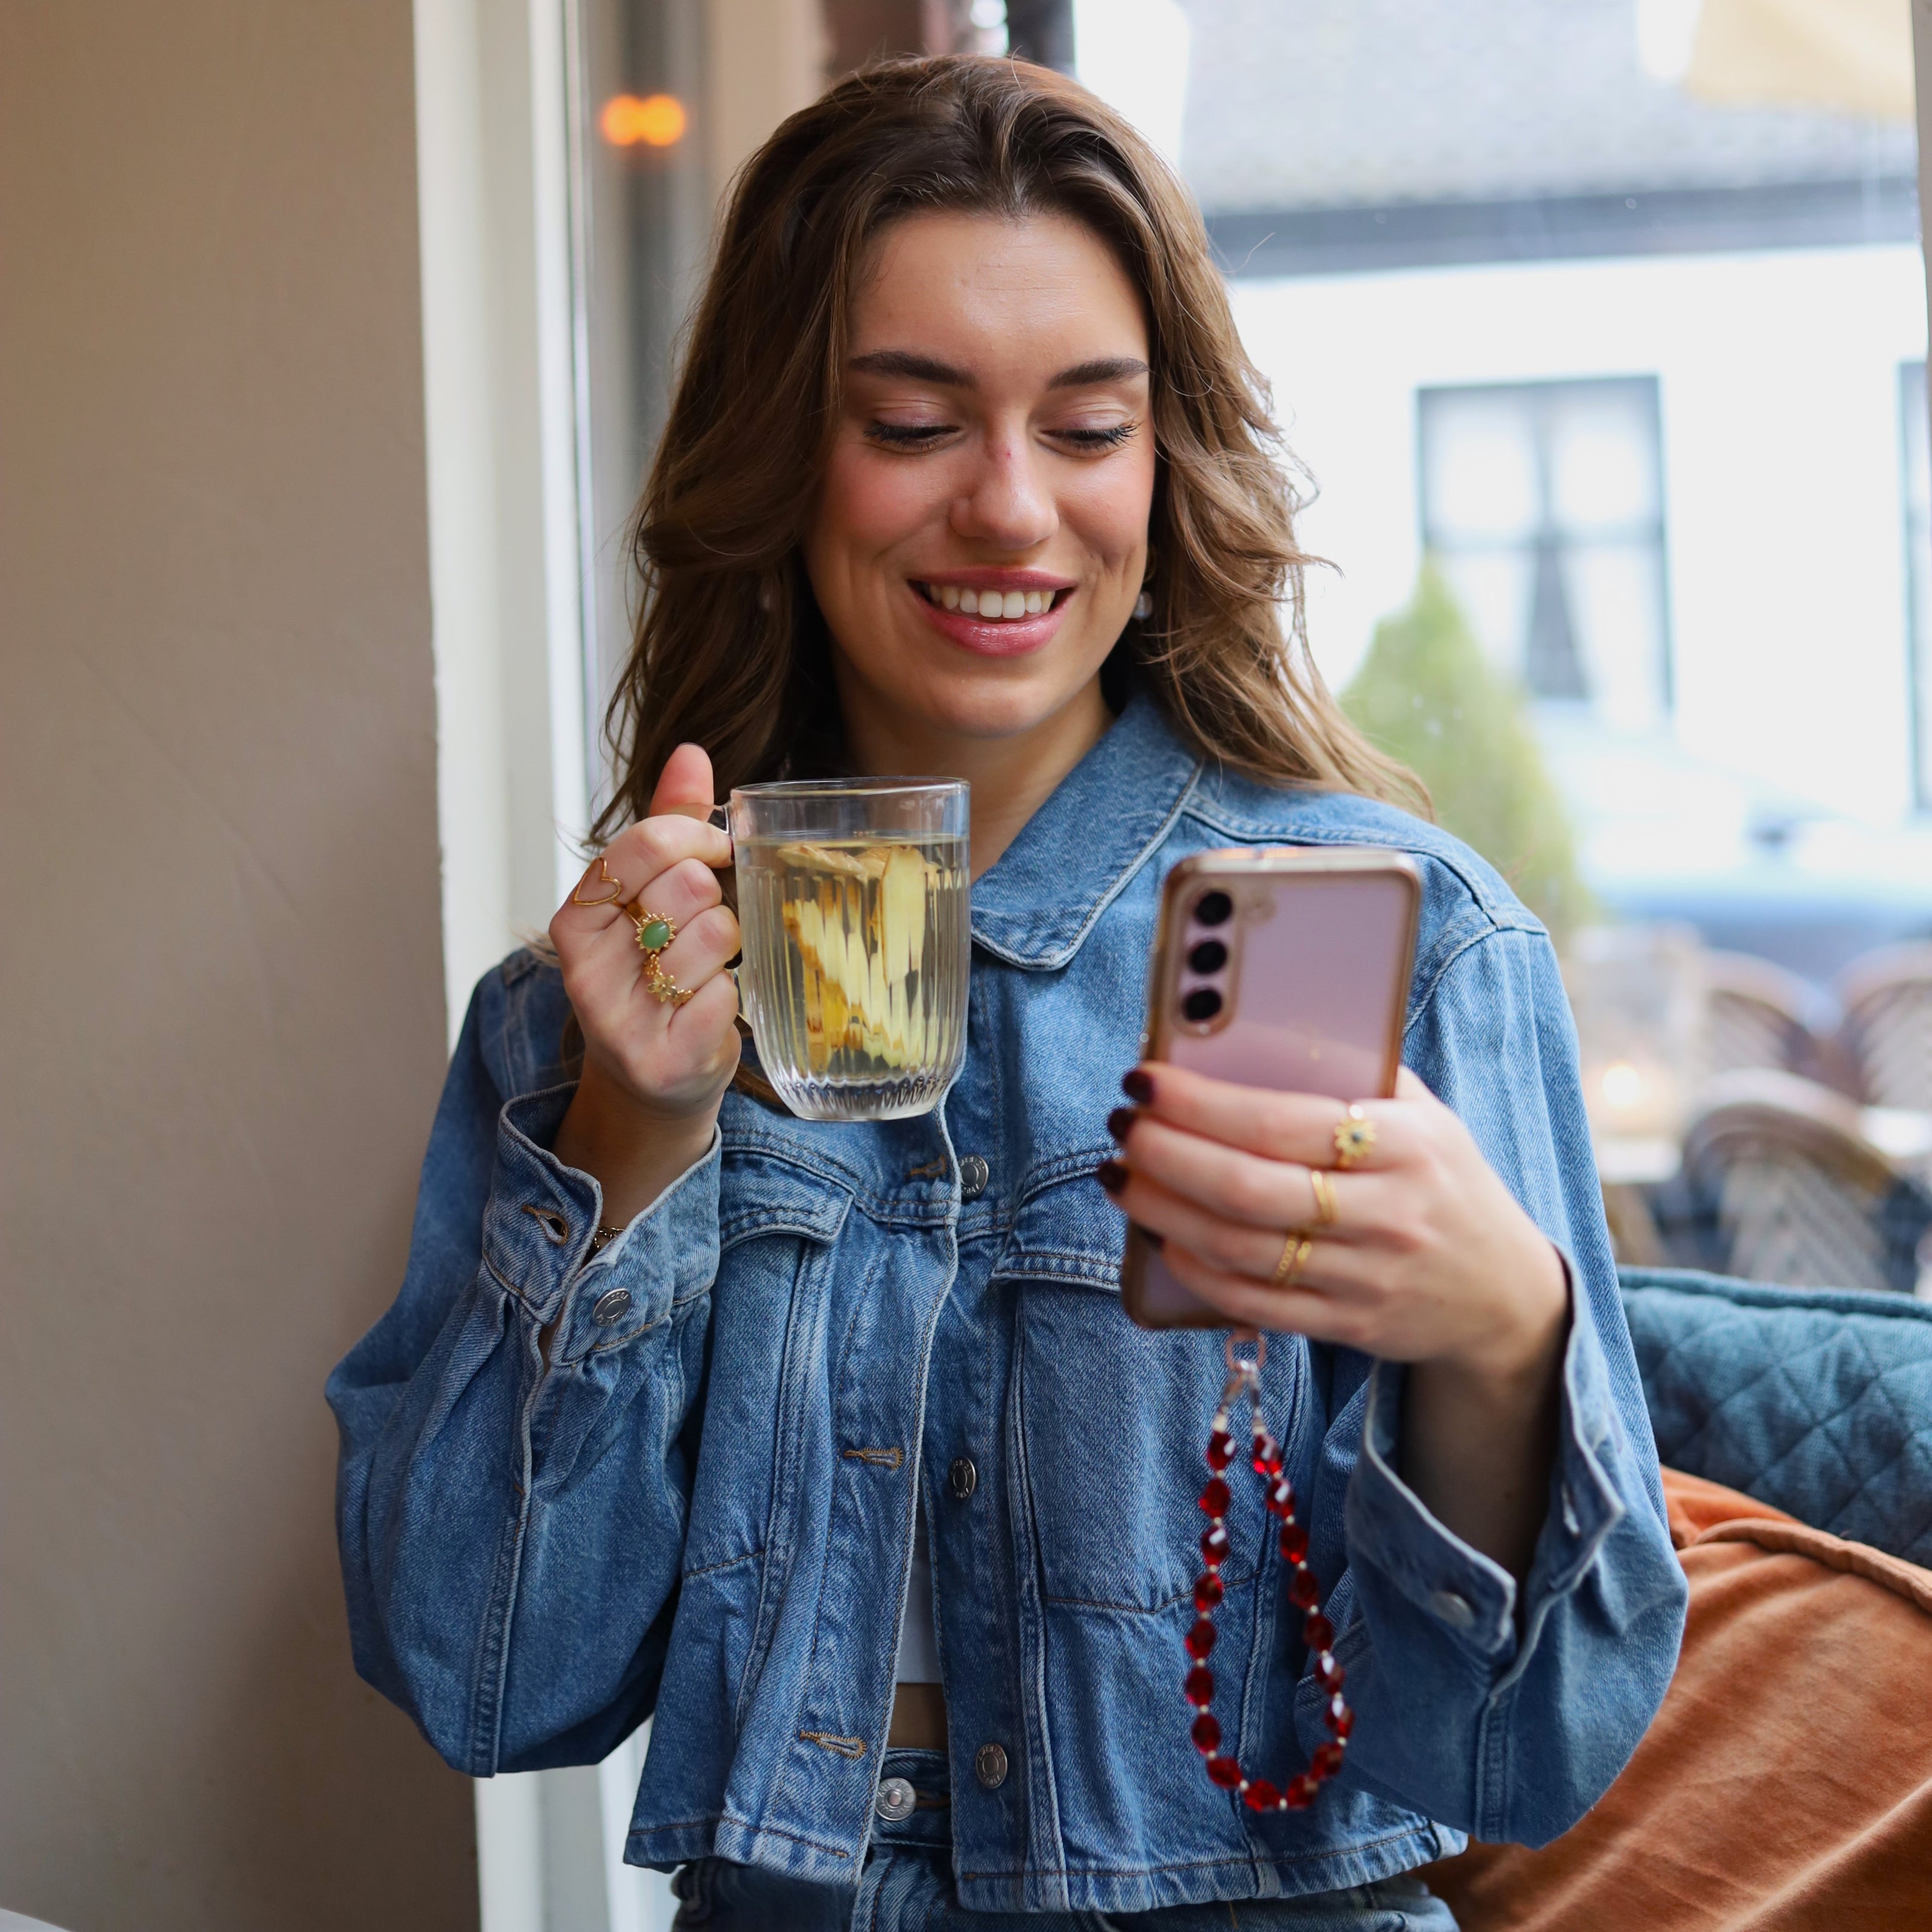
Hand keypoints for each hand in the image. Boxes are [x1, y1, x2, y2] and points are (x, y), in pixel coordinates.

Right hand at [550, 745, 739, 1218]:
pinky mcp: (662, 1058)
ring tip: (706, 968)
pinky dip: (733, 994)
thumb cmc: (653, 973)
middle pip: (686, 888)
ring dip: (728, 948)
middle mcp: (585, 970)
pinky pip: (727, 993)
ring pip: (712, 938)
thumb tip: (689, 752)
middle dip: (714, 898)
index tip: (716, 850)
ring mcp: (620, 1019)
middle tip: (705, 921)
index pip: (644, 844)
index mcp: (575, 919)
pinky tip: (711, 1008)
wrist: (649, 1080)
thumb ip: (668, 824)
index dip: (697, 837)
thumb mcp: (648, 896)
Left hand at [1098, 1063, 1566, 1384]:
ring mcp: (1367, 1275)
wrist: (1505, 1291)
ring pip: (1240, 1248)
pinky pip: (1253, 1301)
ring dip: (1162, 1211)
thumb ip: (1350, 1076)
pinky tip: (1160, 1238)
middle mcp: (1387, 1211)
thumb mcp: (1423, 1115)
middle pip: (1249, 1188)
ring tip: (1120, 1175)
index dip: (1201, 1103)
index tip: (1145, 1080)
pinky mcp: (1348, 1324)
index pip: (1282, 1121)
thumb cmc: (1441, 1179)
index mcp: (1404, 1142)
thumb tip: (1244, 1032)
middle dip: (1166, 1154)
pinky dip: (1195, 1269)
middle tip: (1121, 1126)